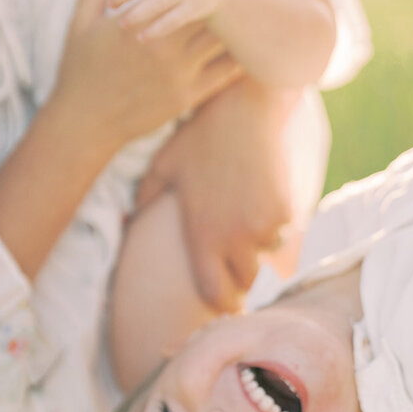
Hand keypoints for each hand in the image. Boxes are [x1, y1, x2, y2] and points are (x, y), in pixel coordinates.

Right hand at [50, 0, 241, 150]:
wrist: (85, 121)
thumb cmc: (79, 69)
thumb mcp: (82, 21)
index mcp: (140, 22)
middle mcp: (164, 46)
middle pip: (208, 14)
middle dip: (221, 1)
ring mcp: (179, 73)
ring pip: (220, 42)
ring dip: (232, 29)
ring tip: (248, 14)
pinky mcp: (187, 98)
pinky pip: (223, 75)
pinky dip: (236, 59)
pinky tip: (246, 49)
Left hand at [135, 80, 299, 311]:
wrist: (244, 110)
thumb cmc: (198, 137)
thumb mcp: (163, 166)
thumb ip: (143, 199)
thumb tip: (127, 220)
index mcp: (203, 233)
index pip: (215, 293)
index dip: (219, 301)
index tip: (222, 300)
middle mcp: (236, 237)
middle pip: (246, 281)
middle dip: (240, 274)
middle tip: (234, 262)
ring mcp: (264, 225)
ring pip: (266, 256)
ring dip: (258, 248)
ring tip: (246, 224)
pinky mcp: (286, 210)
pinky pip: (282, 232)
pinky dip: (274, 226)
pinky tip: (261, 202)